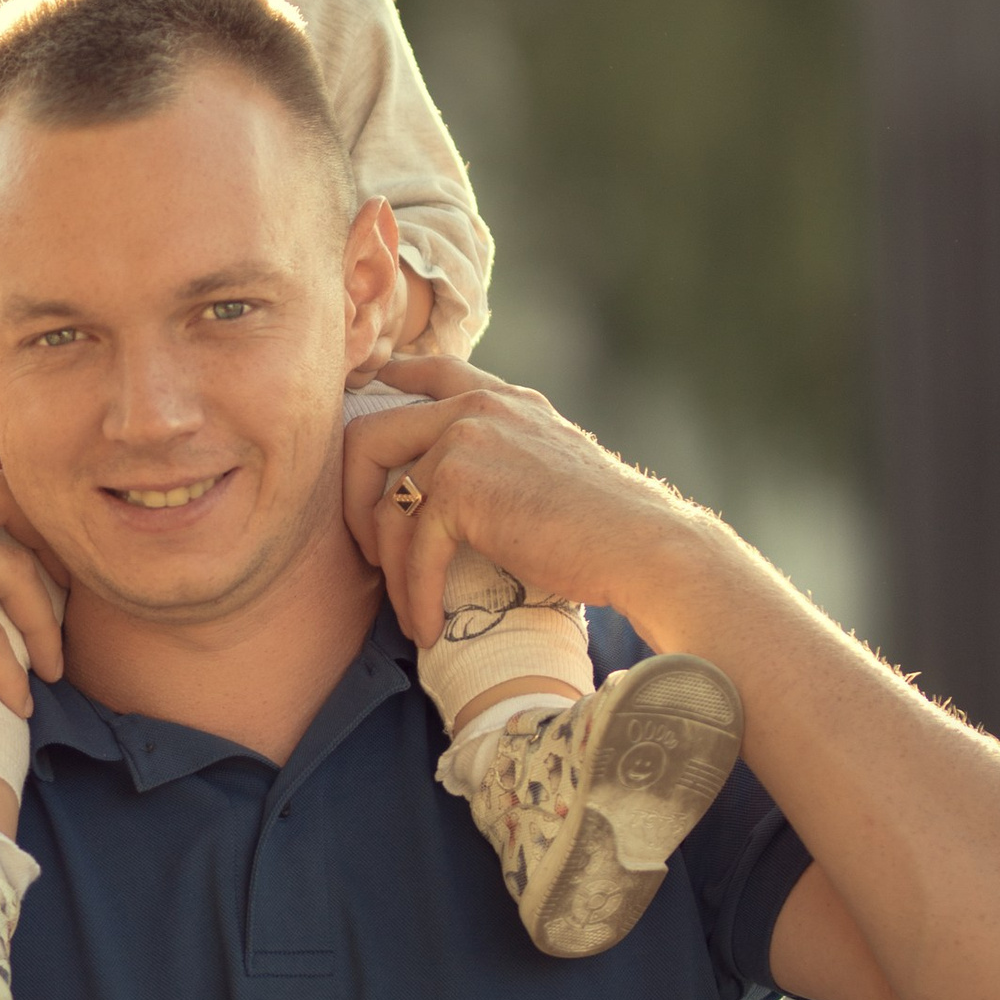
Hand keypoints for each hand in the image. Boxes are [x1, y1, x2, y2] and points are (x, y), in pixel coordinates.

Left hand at [341, 356, 696, 647]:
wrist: (645, 548)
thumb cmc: (608, 531)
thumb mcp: (551, 469)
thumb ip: (504, 460)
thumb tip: (460, 496)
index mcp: (505, 401)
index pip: (433, 371)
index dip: (390, 384)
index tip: (366, 402)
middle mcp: (480, 408)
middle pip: (371, 437)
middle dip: (354, 500)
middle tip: (373, 554)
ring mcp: (466, 440)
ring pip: (386, 506)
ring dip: (392, 569)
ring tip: (411, 610)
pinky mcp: (460, 487)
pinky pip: (412, 549)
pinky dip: (415, 595)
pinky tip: (428, 628)